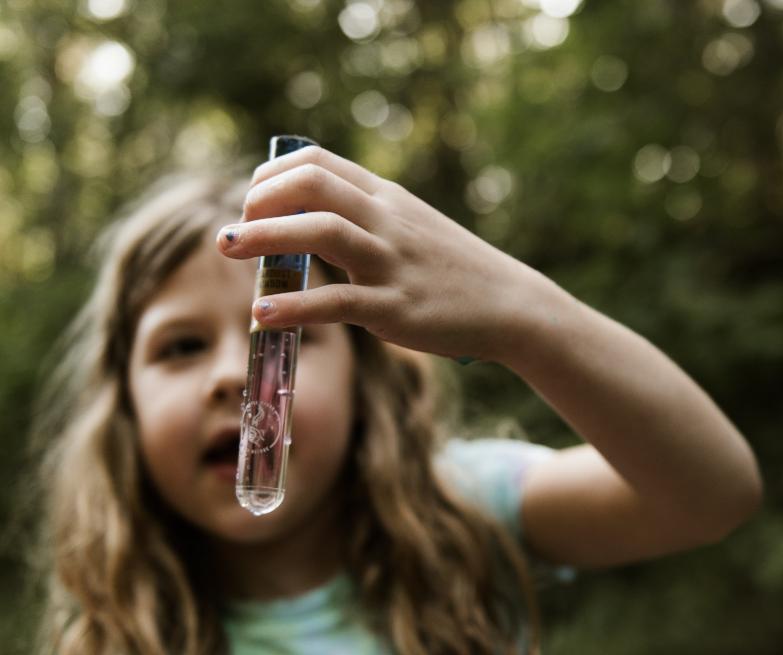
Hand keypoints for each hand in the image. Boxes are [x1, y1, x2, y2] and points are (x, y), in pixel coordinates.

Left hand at [216, 146, 532, 360]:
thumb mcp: (411, 226)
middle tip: (232, 228)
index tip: (252, 200)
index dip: (272, 175)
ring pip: (320, 232)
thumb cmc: (453, 269)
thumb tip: (309, 223)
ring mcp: (391, 262)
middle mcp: (386, 220)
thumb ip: (365, 218)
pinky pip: (337, 302)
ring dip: (263, 237)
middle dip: (260, 198)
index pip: (318, 162)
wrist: (509, 304)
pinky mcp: (395, 308)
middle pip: (312, 185)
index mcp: (386, 197)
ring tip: (226, 249)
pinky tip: (262, 315)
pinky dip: (294, 306)